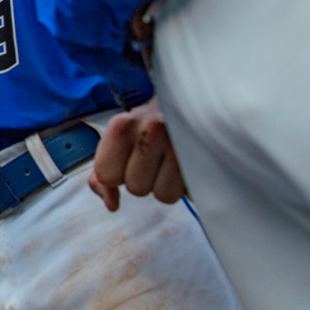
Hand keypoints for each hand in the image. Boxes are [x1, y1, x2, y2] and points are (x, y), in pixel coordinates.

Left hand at [88, 96, 185, 211]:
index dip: (117, 174)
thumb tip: (112, 205)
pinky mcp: (206, 156)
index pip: (106, 175)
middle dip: (144, 179)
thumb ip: (103, 174)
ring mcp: (181, 142)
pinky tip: (187, 164)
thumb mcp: (118, 140)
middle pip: (136, 188)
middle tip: (155, 157)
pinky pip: (190, 194)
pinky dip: (188, 185)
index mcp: (122, 125)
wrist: (186, 103)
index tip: (128, 158)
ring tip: (172, 160)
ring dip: (168, 184)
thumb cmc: (147, 126)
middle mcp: (151, 130)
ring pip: (164, 195)